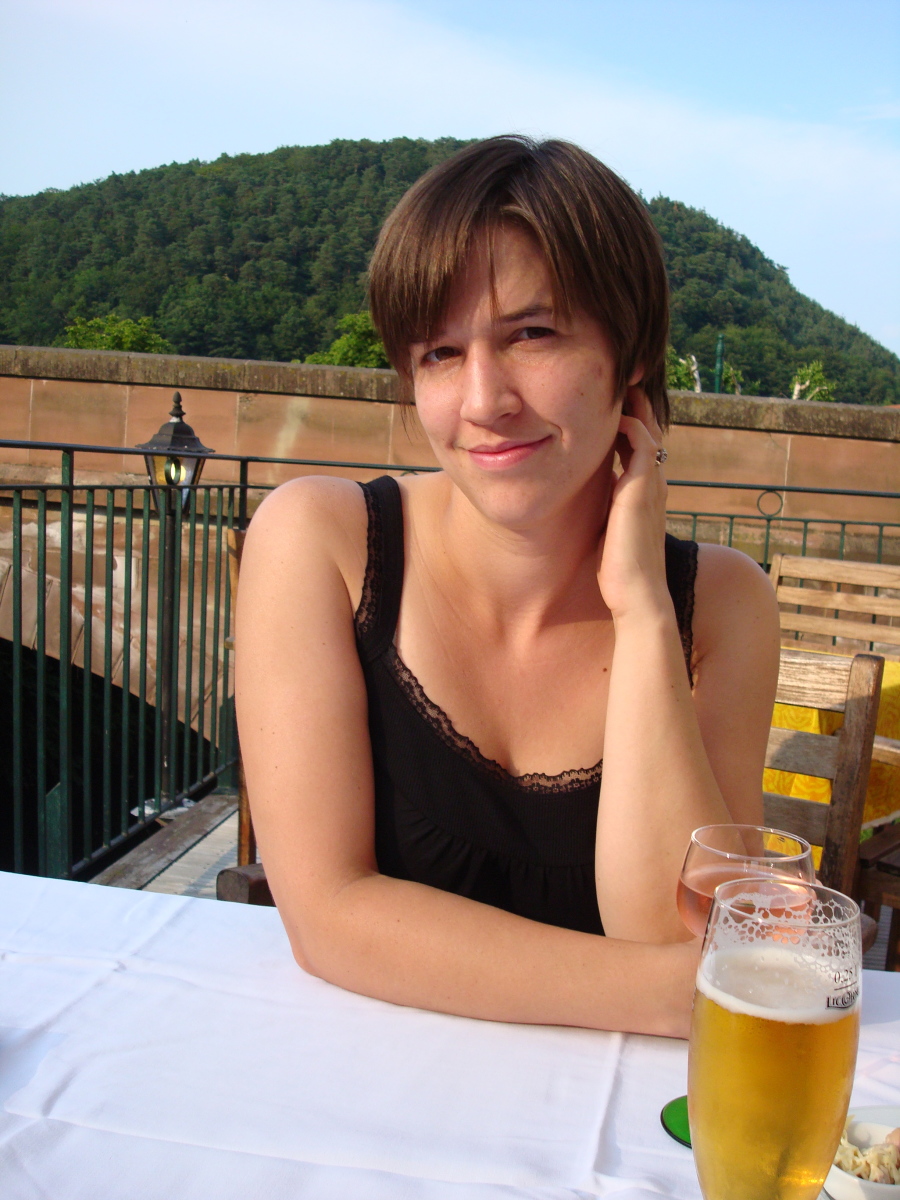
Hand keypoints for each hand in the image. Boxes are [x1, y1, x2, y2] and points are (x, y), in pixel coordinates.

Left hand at [596, 387, 670, 620]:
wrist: (637, 595)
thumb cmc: (619, 572)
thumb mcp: (608, 531)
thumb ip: (603, 510)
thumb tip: (586, 498)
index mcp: (645, 494)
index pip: (640, 448)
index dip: (629, 425)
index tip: (610, 407)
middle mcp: (653, 485)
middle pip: (648, 432)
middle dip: (635, 407)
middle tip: (620, 383)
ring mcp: (651, 485)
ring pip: (648, 431)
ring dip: (634, 407)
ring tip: (621, 384)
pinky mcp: (643, 488)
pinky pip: (643, 443)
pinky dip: (631, 425)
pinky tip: (615, 416)